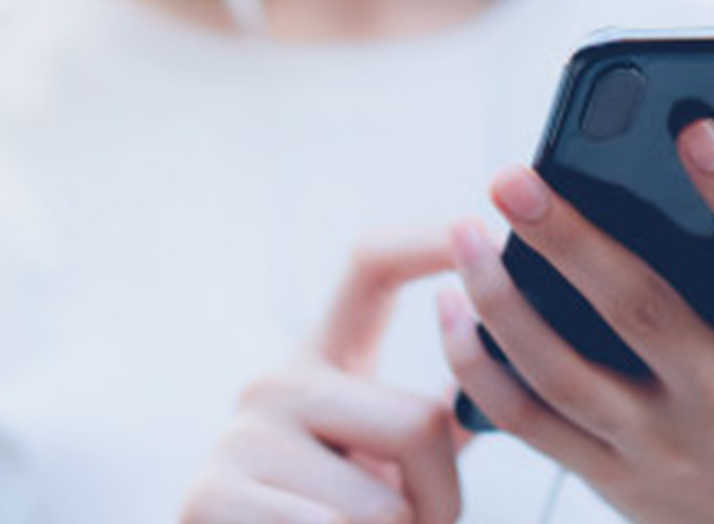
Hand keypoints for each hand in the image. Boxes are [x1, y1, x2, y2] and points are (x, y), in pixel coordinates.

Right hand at [181, 234, 465, 523]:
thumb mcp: (388, 466)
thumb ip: (430, 422)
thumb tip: (504, 371)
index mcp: (323, 361)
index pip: (368, 268)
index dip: (424, 239)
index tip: (473, 218)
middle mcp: (275, 383)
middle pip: (417, 420)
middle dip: (444, 499)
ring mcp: (238, 439)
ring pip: (385, 502)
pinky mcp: (208, 496)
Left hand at [438, 119, 713, 523]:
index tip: (695, 127)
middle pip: (640, 310)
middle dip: (570, 240)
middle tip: (512, 178)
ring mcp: (659, 442)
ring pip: (564, 372)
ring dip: (501, 302)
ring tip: (462, 233)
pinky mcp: (606, 473)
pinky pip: (528, 420)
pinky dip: (478, 368)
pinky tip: (447, 311)